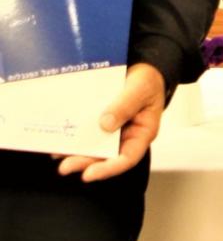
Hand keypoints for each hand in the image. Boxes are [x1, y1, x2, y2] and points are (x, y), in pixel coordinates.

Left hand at [57, 62, 165, 181]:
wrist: (143, 67)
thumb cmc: (148, 80)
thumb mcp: (141, 89)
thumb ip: (126, 105)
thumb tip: (105, 124)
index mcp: (142, 133)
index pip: (127, 158)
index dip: (108, 168)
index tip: (88, 174)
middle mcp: (126, 136)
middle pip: (106, 155)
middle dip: (85, 162)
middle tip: (65, 167)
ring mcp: (112, 130)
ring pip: (94, 146)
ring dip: (76, 152)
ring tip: (57, 154)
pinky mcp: (100, 121)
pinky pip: (87, 132)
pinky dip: (75, 136)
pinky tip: (60, 139)